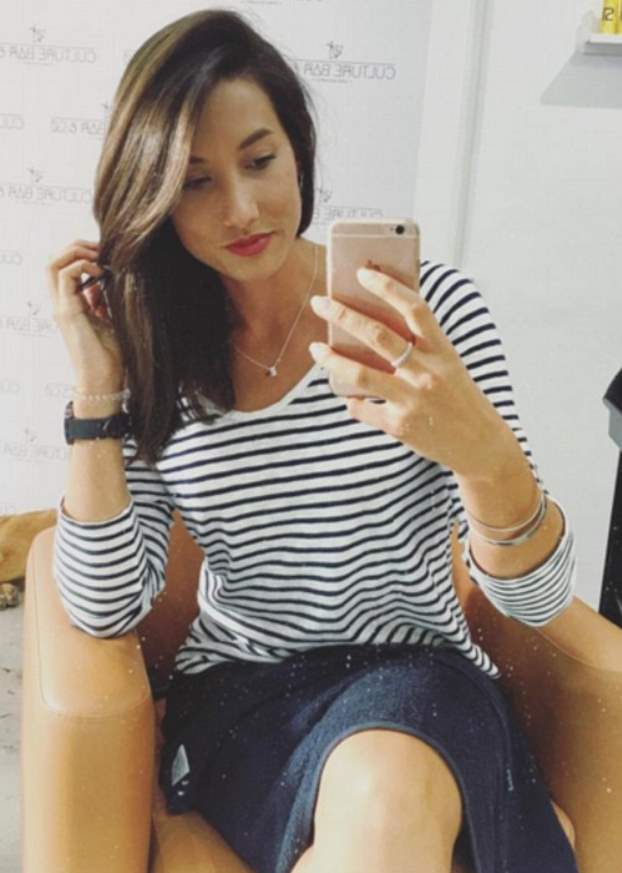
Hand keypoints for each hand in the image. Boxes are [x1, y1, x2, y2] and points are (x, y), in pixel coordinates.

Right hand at [46, 239, 123, 388]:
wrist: (105, 380)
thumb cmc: (110, 356)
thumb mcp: (110, 320)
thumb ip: (102, 300)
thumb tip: (103, 280)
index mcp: (71, 304)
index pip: (64, 267)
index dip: (82, 254)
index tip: (107, 253)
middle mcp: (61, 303)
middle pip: (53, 261)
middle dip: (76, 247)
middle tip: (101, 248)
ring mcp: (61, 307)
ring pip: (53, 264)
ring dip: (77, 253)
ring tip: (100, 257)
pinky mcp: (67, 312)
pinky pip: (65, 276)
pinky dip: (82, 266)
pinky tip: (101, 272)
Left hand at [308, 266, 510, 479]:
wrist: (480, 445)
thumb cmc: (460, 399)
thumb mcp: (449, 365)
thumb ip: (421, 346)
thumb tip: (375, 324)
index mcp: (442, 351)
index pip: (414, 309)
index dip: (387, 288)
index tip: (362, 274)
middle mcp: (427, 373)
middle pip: (377, 335)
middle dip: (343, 315)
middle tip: (320, 303)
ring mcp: (412, 400)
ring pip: (361, 373)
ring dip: (332, 358)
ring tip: (316, 348)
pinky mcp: (400, 426)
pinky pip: (363, 408)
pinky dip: (351, 401)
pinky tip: (346, 396)